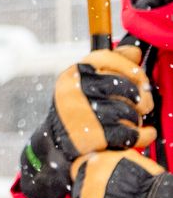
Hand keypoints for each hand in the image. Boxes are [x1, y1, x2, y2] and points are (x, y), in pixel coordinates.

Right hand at [18, 44, 154, 197]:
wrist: (54, 145)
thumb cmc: (76, 110)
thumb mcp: (84, 84)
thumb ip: (109, 66)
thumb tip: (135, 51)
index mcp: (73, 74)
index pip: (110, 59)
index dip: (131, 68)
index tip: (140, 79)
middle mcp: (77, 91)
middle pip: (127, 87)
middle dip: (142, 98)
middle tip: (143, 105)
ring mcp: (85, 114)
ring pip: (130, 112)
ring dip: (137, 119)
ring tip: (131, 122)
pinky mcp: (95, 136)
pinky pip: (131, 133)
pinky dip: (143, 135)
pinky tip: (144, 134)